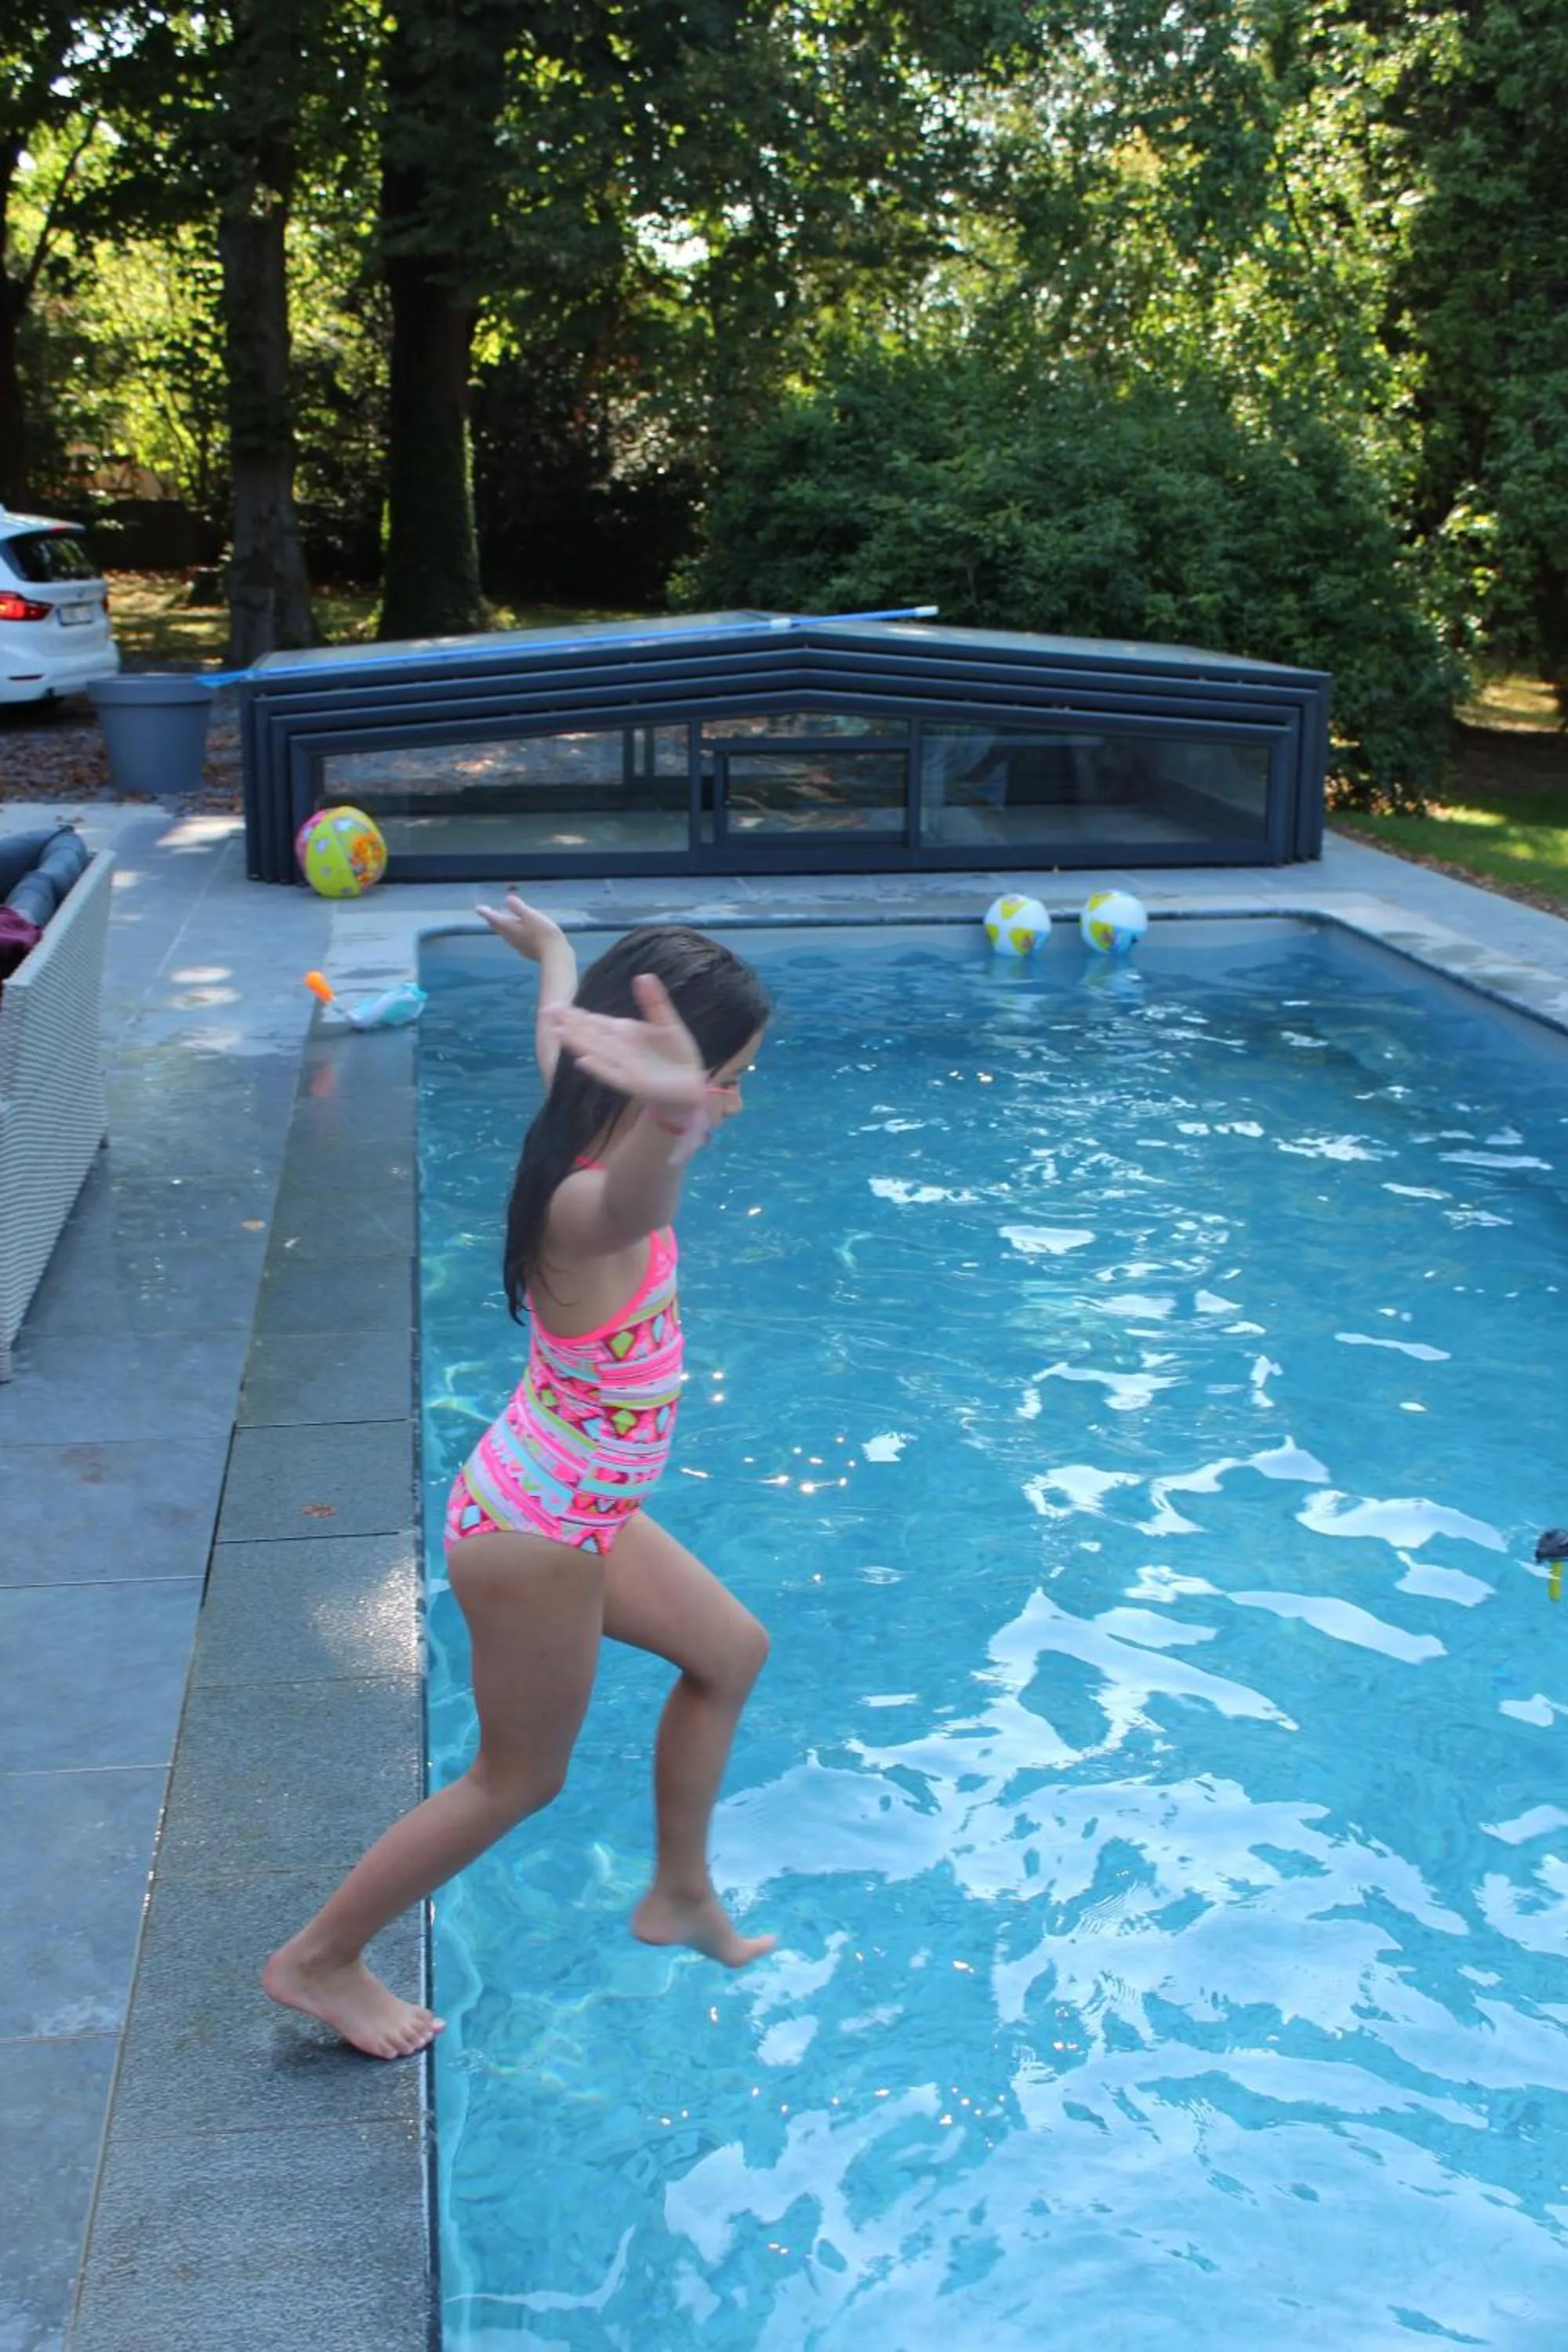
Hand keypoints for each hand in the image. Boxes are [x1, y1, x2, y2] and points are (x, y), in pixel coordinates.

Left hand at [475, 892, 564, 963]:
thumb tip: (506, 899)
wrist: (555, 955)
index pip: (493, 918)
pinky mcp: (527, 950)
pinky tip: (520, 932)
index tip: (478, 908)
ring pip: (506, 934)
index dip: (485, 912)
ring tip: (502, 920)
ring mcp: (518, 945)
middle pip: (498, 927)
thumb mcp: (530, 915)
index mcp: (509, 927)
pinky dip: (514, 932)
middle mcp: (510, 937)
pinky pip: (516, 939)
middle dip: (492, 920)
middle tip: (488, 914)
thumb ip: (518, 907)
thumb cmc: (542, 933)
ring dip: (502, 926)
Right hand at [543, 973, 704, 1107]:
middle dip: (569, 1025)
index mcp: (624, 1033)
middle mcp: (619, 1049)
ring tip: (556, 1032)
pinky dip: (597, 1068)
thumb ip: (654, 1001)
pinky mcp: (633, 1083)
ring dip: (576, 1043)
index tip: (559, 1005)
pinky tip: (582, 1061)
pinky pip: (611, 1074)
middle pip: (590, 1035)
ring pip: (595, 1052)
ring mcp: (623, 1066)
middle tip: (547, 1012)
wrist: (691, 1083)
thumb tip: (643, 975)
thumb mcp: (667, 1022)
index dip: (578, 1014)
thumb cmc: (676, 1054)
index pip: (597, 1022)